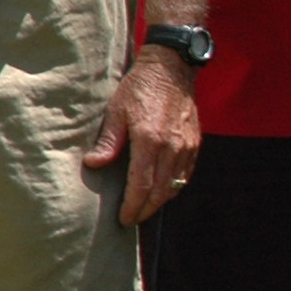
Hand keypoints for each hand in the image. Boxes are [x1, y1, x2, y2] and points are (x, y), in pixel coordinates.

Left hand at [84, 56, 200, 225]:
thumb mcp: (116, 112)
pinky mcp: (195, 144)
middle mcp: (172, 148)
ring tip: (145, 208)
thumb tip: (95, 164)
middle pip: (160, 191)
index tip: (124, 218)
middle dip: (146, 209)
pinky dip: (174, 186)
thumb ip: (109, 141)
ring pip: (175, 185)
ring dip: (160, 201)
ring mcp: (186, 147)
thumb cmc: (140, 89)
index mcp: (150, 141)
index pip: (142, 184)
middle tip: (132, 220)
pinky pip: (186, 174)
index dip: (133, 205)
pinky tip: (163, 189)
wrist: (172, 70)